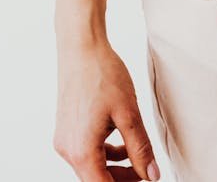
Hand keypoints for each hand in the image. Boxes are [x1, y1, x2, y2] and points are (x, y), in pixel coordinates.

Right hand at [54, 40, 159, 181]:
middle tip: (147, 171)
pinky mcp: (66, 128)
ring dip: (115, 166)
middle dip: (122, 179)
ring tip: (138, 155)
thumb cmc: (103, 75)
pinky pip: (86, 151)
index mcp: (82, 151)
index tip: (144, 180)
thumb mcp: (129, 114)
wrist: (81, 48)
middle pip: (95, 180)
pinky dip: (104, 152)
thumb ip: (140, 148)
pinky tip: (121, 140)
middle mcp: (68, 149)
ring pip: (91, 166)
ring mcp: (64, 139)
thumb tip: (152, 175)